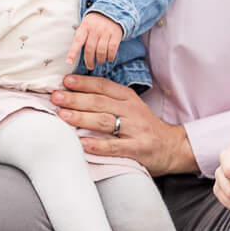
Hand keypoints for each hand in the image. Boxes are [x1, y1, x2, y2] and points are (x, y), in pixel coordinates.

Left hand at [51, 74, 197, 175]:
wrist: (173, 147)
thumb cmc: (145, 127)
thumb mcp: (131, 108)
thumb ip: (109, 102)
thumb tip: (76, 96)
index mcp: (128, 98)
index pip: (103, 87)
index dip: (84, 83)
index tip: (65, 81)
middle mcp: (131, 111)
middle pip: (100, 102)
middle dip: (76, 99)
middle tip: (56, 97)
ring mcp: (135, 130)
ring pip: (105, 121)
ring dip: (82, 118)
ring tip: (63, 116)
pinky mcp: (138, 149)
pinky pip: (115, 147)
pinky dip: (98, 145)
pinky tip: (83, 144)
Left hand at [67, 9, 123, 71]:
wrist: (112, 12)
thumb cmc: (95, 23)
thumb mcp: (86, 25)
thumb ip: (81, 36)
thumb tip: (74, 54)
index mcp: (85, 26)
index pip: (77, 41)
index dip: (73, 52)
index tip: (69, 62)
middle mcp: (95, 29)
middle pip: (90, 49)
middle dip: (89, 60)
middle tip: (90, 66)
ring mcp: (106, 31)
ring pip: (101, 51)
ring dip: (100, 60)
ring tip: (100, 62)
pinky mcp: (115, 34)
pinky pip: (112, 49)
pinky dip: (110, 56)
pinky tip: (109, 58)